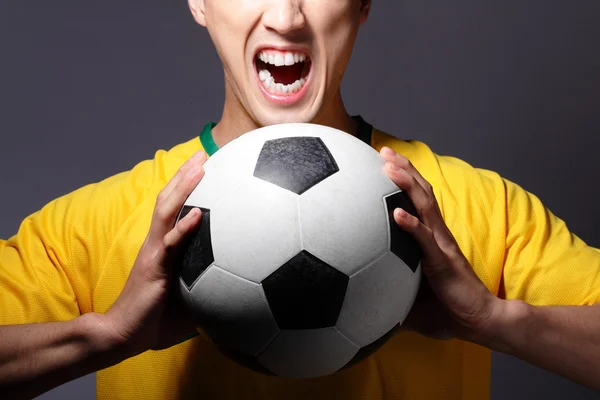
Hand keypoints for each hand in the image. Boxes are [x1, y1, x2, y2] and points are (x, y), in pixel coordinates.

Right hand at [98, 150, 206, 355]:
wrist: (125, 334)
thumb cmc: (156, 316)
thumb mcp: (187, 293)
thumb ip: (206, 281)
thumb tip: (239, 281)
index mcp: (165, 245)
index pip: (174, 207)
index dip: (186, 186)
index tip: (205, 166)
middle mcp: (158, 242)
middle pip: (169, 199)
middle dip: (185, 174)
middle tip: (203, 153)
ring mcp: (155, 251)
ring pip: (167, 211)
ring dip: (184, 187)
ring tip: (200, 167)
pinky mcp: (154, 267)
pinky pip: (171, 244)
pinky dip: (184, 227)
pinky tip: (199, 214)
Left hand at [380, 146, 502, 342]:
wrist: (477, 319)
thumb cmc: (447, 305)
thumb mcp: (413, 289)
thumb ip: (393, 282)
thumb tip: (363, 292)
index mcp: (432, 236)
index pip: (418, 199)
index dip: (404, 177)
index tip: (384, 160)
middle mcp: (437, 234)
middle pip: (421, 192)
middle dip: (404, 169)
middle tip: (384, 150)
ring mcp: (441, 245)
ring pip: (424, 207)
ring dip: (406, 185)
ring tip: (389, 167)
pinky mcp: (442, 262)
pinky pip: (426, 241)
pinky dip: (412, 225)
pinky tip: (396, 213)